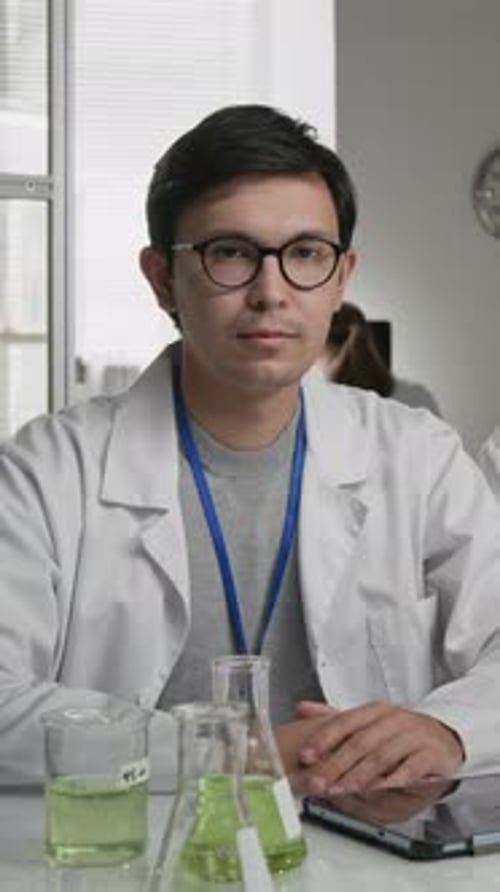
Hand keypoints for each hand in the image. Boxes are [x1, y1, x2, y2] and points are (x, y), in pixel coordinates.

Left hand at [293, 700, 463, 794]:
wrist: (445, 737)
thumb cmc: (401, 732)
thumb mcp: (368, 722)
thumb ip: (335, 719)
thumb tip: (301, 709)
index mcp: (374, 711)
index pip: (344, 722)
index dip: (323, 740)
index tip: (306, 757)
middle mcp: (393, 720)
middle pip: (359, 742)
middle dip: (335, 764)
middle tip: (318, 781)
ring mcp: (413, 736)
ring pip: (381, 755)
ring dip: (358, 775)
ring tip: (341, 788)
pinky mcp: (431, 754)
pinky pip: (409, 768)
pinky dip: (392, 779)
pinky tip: (377, 789)